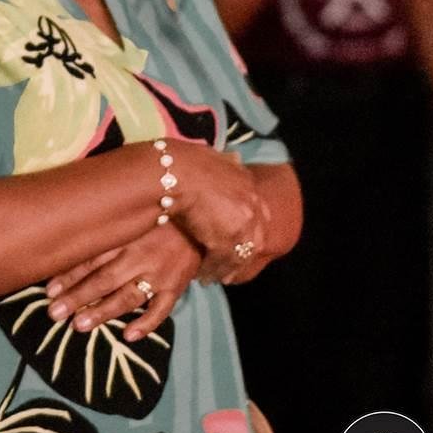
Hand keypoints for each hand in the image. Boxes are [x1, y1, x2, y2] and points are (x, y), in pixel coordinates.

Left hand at [44, 226, 202, 341]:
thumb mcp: (133, 216)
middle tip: (54, 313)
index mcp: (126, 236)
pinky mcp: (177, 286)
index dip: (69, 274)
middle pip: (104, 279)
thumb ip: (108, 227)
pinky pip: (162, 308)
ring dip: (103, 312)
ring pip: (127, 296)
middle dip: (78, 297)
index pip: (92, 258)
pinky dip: (147, 323)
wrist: (202, 218)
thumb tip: (71, 237)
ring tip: (80, 326)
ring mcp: (160, 273)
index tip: (48, 290)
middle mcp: (140, 255)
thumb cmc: (159, 217)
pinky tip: (129, 336)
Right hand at [169, 145, 268, 281]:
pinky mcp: (227, 239)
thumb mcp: (213, 155)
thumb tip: (235, 157)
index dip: (249, 229)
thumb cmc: (185, 162)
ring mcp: (242, 223)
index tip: (238, 240)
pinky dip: (213, 271)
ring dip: (227, 268)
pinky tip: (203, 276)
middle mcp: (251, 204)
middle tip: (231, 269)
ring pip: (239, 254)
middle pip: (254, 238)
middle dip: (242, 255)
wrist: (174, 174)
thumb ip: (226, 161)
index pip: (258, 212)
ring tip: (215, 277)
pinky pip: (223, 262)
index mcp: (248, 183)